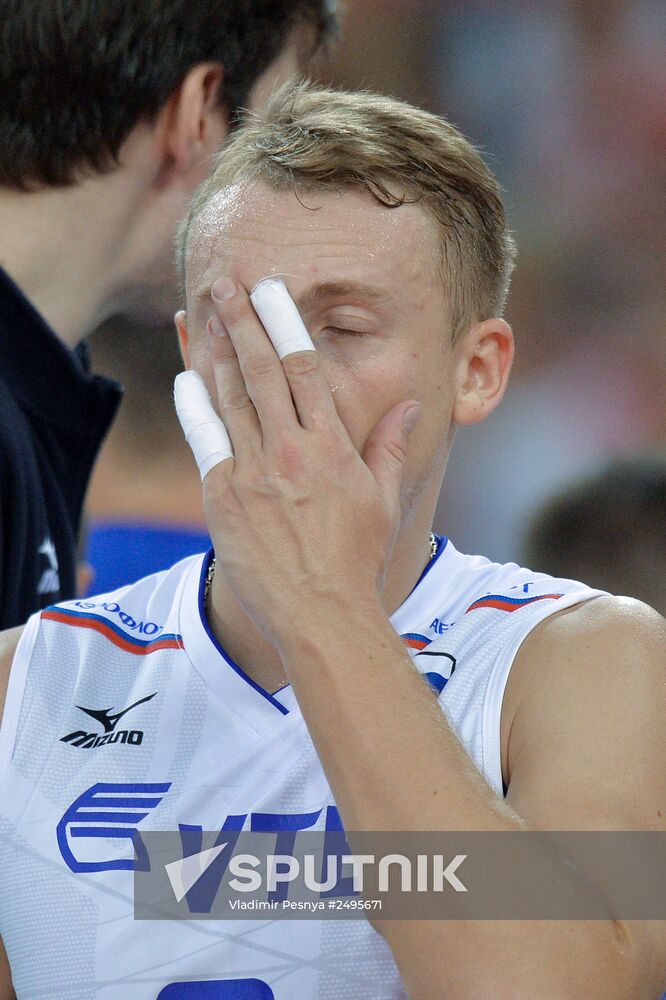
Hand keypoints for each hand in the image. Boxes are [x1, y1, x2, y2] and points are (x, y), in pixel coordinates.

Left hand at [176, 277, 420, 649]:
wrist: (321, 613)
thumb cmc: (357, 559)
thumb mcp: (383, 499)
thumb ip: (388, 446)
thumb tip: (411, 406)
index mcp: (332, 447)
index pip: (306, 370)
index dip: (286, 324)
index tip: (272, 290)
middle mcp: (291, 451)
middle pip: (262, 372)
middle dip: (243, 321)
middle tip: (226, 280)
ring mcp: (253, 474)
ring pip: (230, 398)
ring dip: (216, 351)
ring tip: (206, 311)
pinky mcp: (223, 498)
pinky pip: (206, 441)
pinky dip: (195, 406)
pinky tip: (186, 376)